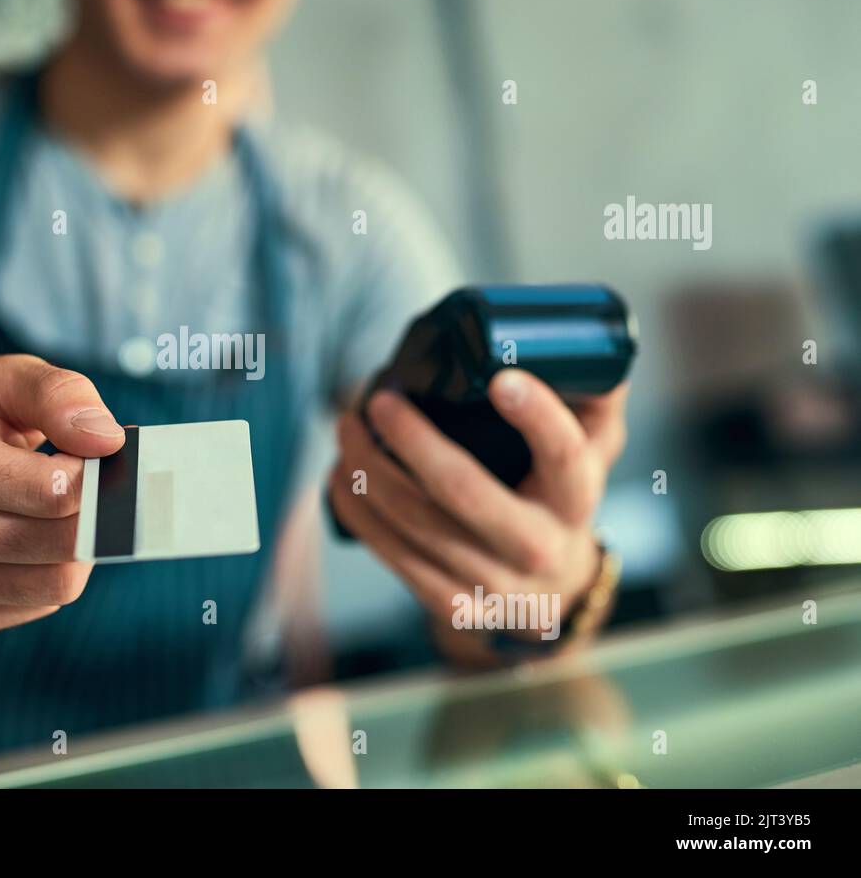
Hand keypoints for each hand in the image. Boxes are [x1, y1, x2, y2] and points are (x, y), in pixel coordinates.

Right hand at [0, 354, 125, 637]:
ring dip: (75, 545)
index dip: (91, 473)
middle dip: (93, 512)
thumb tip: (108, 441)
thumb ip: (60, 395)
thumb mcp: (3, 377)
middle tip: (86, 481)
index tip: (91, 453)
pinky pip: (41, 605)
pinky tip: (25, 535)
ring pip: (59, 585)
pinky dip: (50, 571)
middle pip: (64, 545)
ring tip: (50, 507)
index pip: (53, 492)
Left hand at [329, 369, 627, 646]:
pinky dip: (357, 510)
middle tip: (379, 400)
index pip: (564, 455)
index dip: (536, 416)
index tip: (500, 379)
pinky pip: (392, 553)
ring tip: (347, 427)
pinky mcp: (452, 603)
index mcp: (576, 498)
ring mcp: (492, 582)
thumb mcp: (595, 447)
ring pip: (412, 521)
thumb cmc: (559, 495)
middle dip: (410, 439)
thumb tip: (578, 334)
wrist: (553, 591)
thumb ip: (595, 390)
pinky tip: (340, 476)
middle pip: (462, 490)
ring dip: (366, 469)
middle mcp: (537, 546)